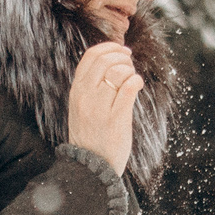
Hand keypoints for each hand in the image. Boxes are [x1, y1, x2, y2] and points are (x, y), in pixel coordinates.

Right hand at [67, 42, 142, 174]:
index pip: (91, 56)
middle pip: (106, 60)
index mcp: (77, 91)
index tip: (122, 50)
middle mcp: (86, 96)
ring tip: (133, 80)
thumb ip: (91, 86)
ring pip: (118, 71)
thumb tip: (112, 60)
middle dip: (123, 57)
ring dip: (131, 71)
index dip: (110, 47)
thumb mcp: (82, 107)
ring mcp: (100, 107)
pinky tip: (138, 86)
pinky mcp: (116, 119)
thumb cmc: (92, 136)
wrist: (91, 166)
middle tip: (130, 66)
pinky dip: (136, 81)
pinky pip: (128, 88)